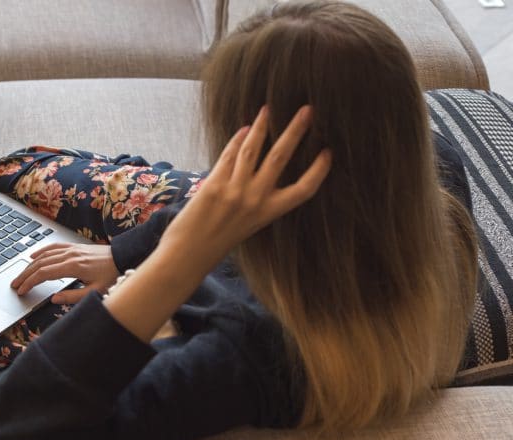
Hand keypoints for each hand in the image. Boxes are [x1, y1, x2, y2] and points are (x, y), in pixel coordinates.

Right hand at [11, 243, 119, 303]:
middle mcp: (70, 255)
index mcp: (73, 267)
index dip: (30, 282)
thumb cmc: (112, 275)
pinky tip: (34, 256)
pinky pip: (53, 247)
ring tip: (20, 274)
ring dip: (29, 265)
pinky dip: (41, 251)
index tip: (21, 290)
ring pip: (44, 255)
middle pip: (40, 264)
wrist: (124, 257)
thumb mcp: (95, 292)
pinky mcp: (75, 247)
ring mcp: (72, 249)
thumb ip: (73, 297)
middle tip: (14, 284)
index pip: (44, 274)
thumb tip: (54, 299)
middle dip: (25, 275)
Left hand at [102, 105, 330, 342]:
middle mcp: (255, 200)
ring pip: (253, 149)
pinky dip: (237, 139)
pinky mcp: (214, 184)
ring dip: (261, 126)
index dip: (319, 171)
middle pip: (281, 157)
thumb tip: (260, 168)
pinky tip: (243, 129)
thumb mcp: (247, 225)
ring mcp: (234, 191)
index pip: (304, 190)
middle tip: (307, 110)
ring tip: (268, 109)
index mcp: (269, 214)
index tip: (328, 152)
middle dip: (295, 131)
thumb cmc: (216, 242)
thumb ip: (256, 200)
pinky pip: (229, 155)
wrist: (187, 255)